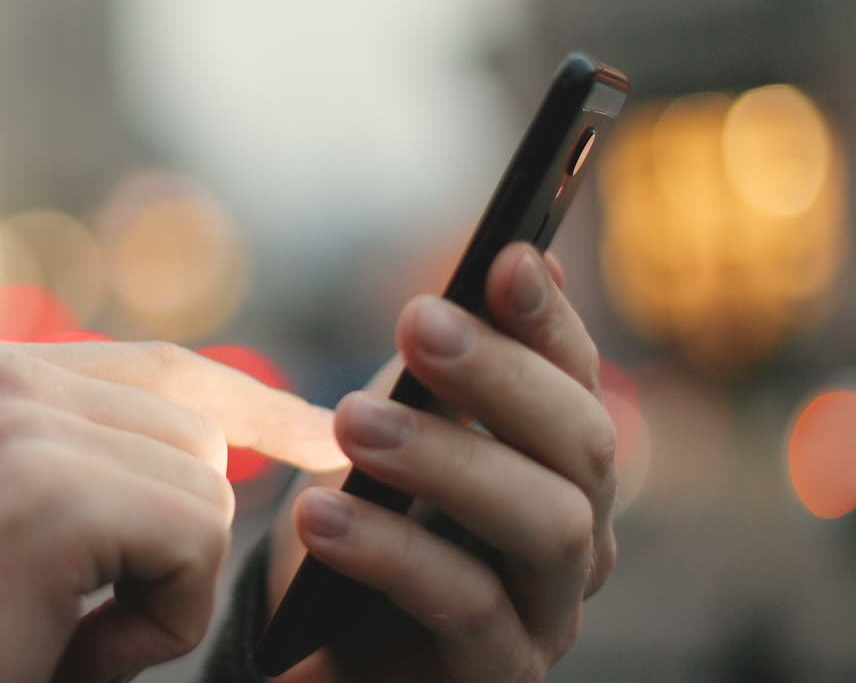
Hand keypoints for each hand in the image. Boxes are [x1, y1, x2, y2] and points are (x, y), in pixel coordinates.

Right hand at [0, 341, 340, 682]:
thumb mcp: (27, 519)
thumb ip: (107, 462)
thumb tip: (232, 452)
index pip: (166, 368)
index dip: (254, 407)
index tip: (321, 436)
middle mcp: (5, 375)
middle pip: (199, 435)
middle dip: (175, 538)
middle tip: (79, 610)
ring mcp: (20, 425)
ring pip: (206, 487)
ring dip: (165, 583)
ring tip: (67, 624)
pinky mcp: (47, 492)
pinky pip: (193, 540)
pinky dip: (164, 619)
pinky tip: (74, 642)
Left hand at [267, 243, 616, 681]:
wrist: (314, 650)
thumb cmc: (364, 529)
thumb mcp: (393, 434)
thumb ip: (441, 369)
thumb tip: (514, 260)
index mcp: (558, 468)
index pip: (577, 381)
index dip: (548, 319)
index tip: (503, 258)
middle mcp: (579, 538)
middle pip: (584, 447)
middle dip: (501, 377)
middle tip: (416, 320)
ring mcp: (550, 613)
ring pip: (547, 524)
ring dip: (449, 459)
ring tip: (353, 421)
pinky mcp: (502, 675)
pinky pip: (467, 606)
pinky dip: (393, 552)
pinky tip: (321, 515)